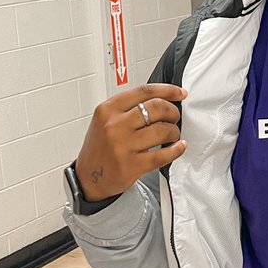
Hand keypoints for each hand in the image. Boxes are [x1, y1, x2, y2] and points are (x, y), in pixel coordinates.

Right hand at [75, 83, 187, 200]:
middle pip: (157, 107)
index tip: (179, 93)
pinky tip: (178, 147)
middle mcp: (114, 125)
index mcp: (108, 109)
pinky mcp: (132, 165)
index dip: (168, 90)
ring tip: (172, 135)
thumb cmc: (100, 148)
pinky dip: (176, 150)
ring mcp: (123, 146)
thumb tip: (161, 100)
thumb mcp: (105, 120)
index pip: (144, 91)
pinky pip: (163, 155)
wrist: (87, 177)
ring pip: (163, 130)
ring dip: (174, 131)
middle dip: (172, 111)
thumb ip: (128, 109)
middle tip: (174, 117)